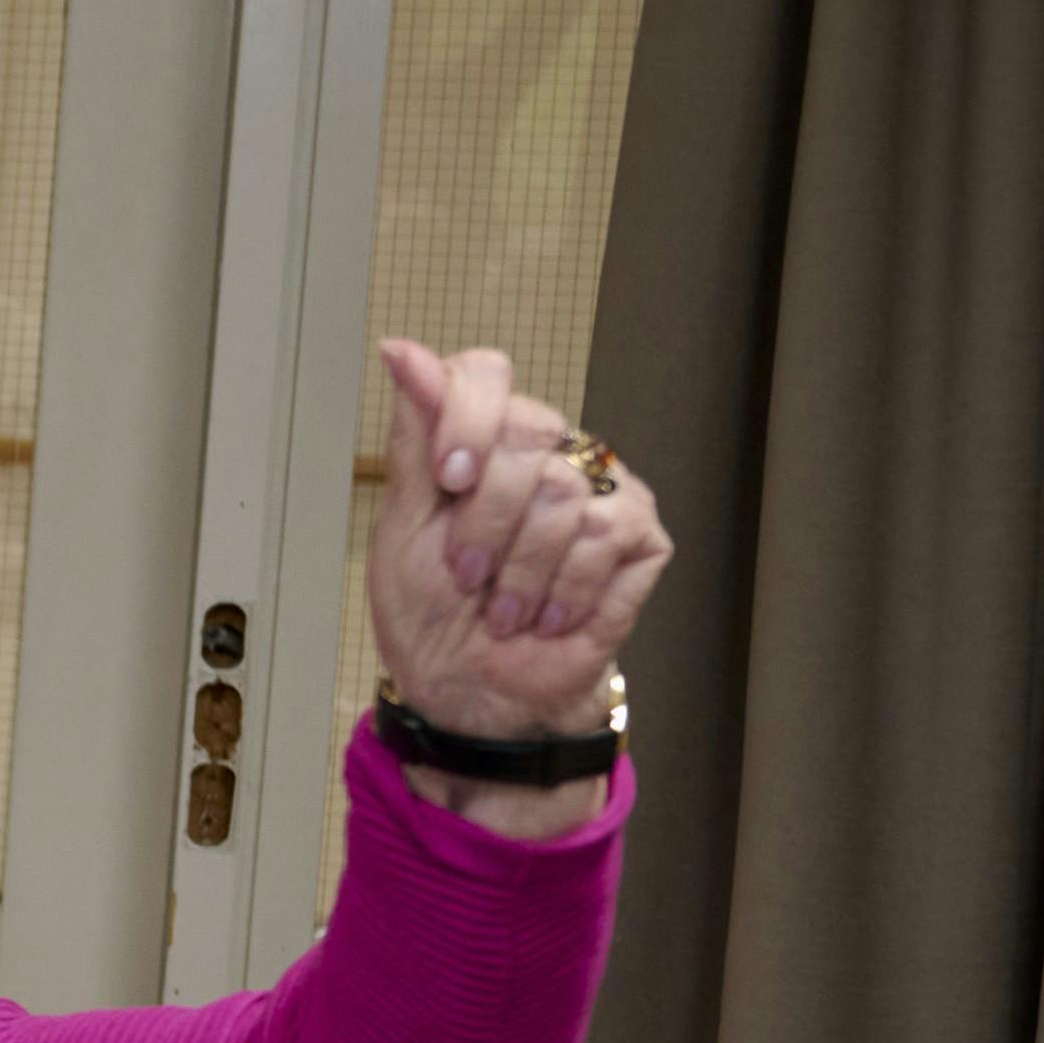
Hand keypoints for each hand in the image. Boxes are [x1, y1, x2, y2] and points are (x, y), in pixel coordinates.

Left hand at [363, 338, 667, 746]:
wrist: (473, 691)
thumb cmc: (432, 611)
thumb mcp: (404, 524)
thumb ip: (417, 438)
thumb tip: (401, 351)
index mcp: (486, 437)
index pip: (486, 374)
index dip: (465, 420)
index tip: (447, 482)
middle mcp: (550, 451)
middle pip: (523, 435)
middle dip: (483, 520)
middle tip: (467, 573)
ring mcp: (602, 490)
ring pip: (563, 492)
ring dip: (517, 570)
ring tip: (503, 608)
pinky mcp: (642, 537)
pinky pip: (607, 536)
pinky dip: (564, 589)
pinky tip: (547, 616)